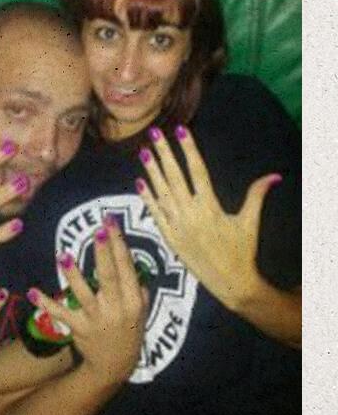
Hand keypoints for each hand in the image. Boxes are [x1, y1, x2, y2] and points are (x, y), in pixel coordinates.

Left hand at [28, 216, 148, 385]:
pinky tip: (32, 292)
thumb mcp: (140, 311)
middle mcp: (116, 308)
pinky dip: (46, 304)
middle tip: (97, 229)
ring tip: (63, 255)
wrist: (115, 365)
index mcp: (133, 300)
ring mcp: (96, 319)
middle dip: (103, 252)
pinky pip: (60, 313)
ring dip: (73, 275)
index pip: (126, 267)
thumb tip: (132, 261)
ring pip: (83, 293)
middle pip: (108, 276)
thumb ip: (138, 288)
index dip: (118, 244)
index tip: (110, 222)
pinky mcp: (78, 328)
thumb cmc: (128, 331)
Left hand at [137, 124, 280, 309]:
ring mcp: (177, 225)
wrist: (230, 283)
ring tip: (142, 151)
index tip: (180, 131)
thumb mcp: (250, 222)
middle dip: (164, 153)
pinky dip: (147, 198)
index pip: (197, 171)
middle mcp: (191, 213)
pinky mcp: (168, 237)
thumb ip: (257, 196)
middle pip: (174, 177)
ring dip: (151, 171)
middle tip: (154, 133)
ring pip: (161, 193)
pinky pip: (155, 214)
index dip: (188, 149)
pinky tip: (140, 182)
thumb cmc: (242, 250)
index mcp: (210, 207)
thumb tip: (274, 176)